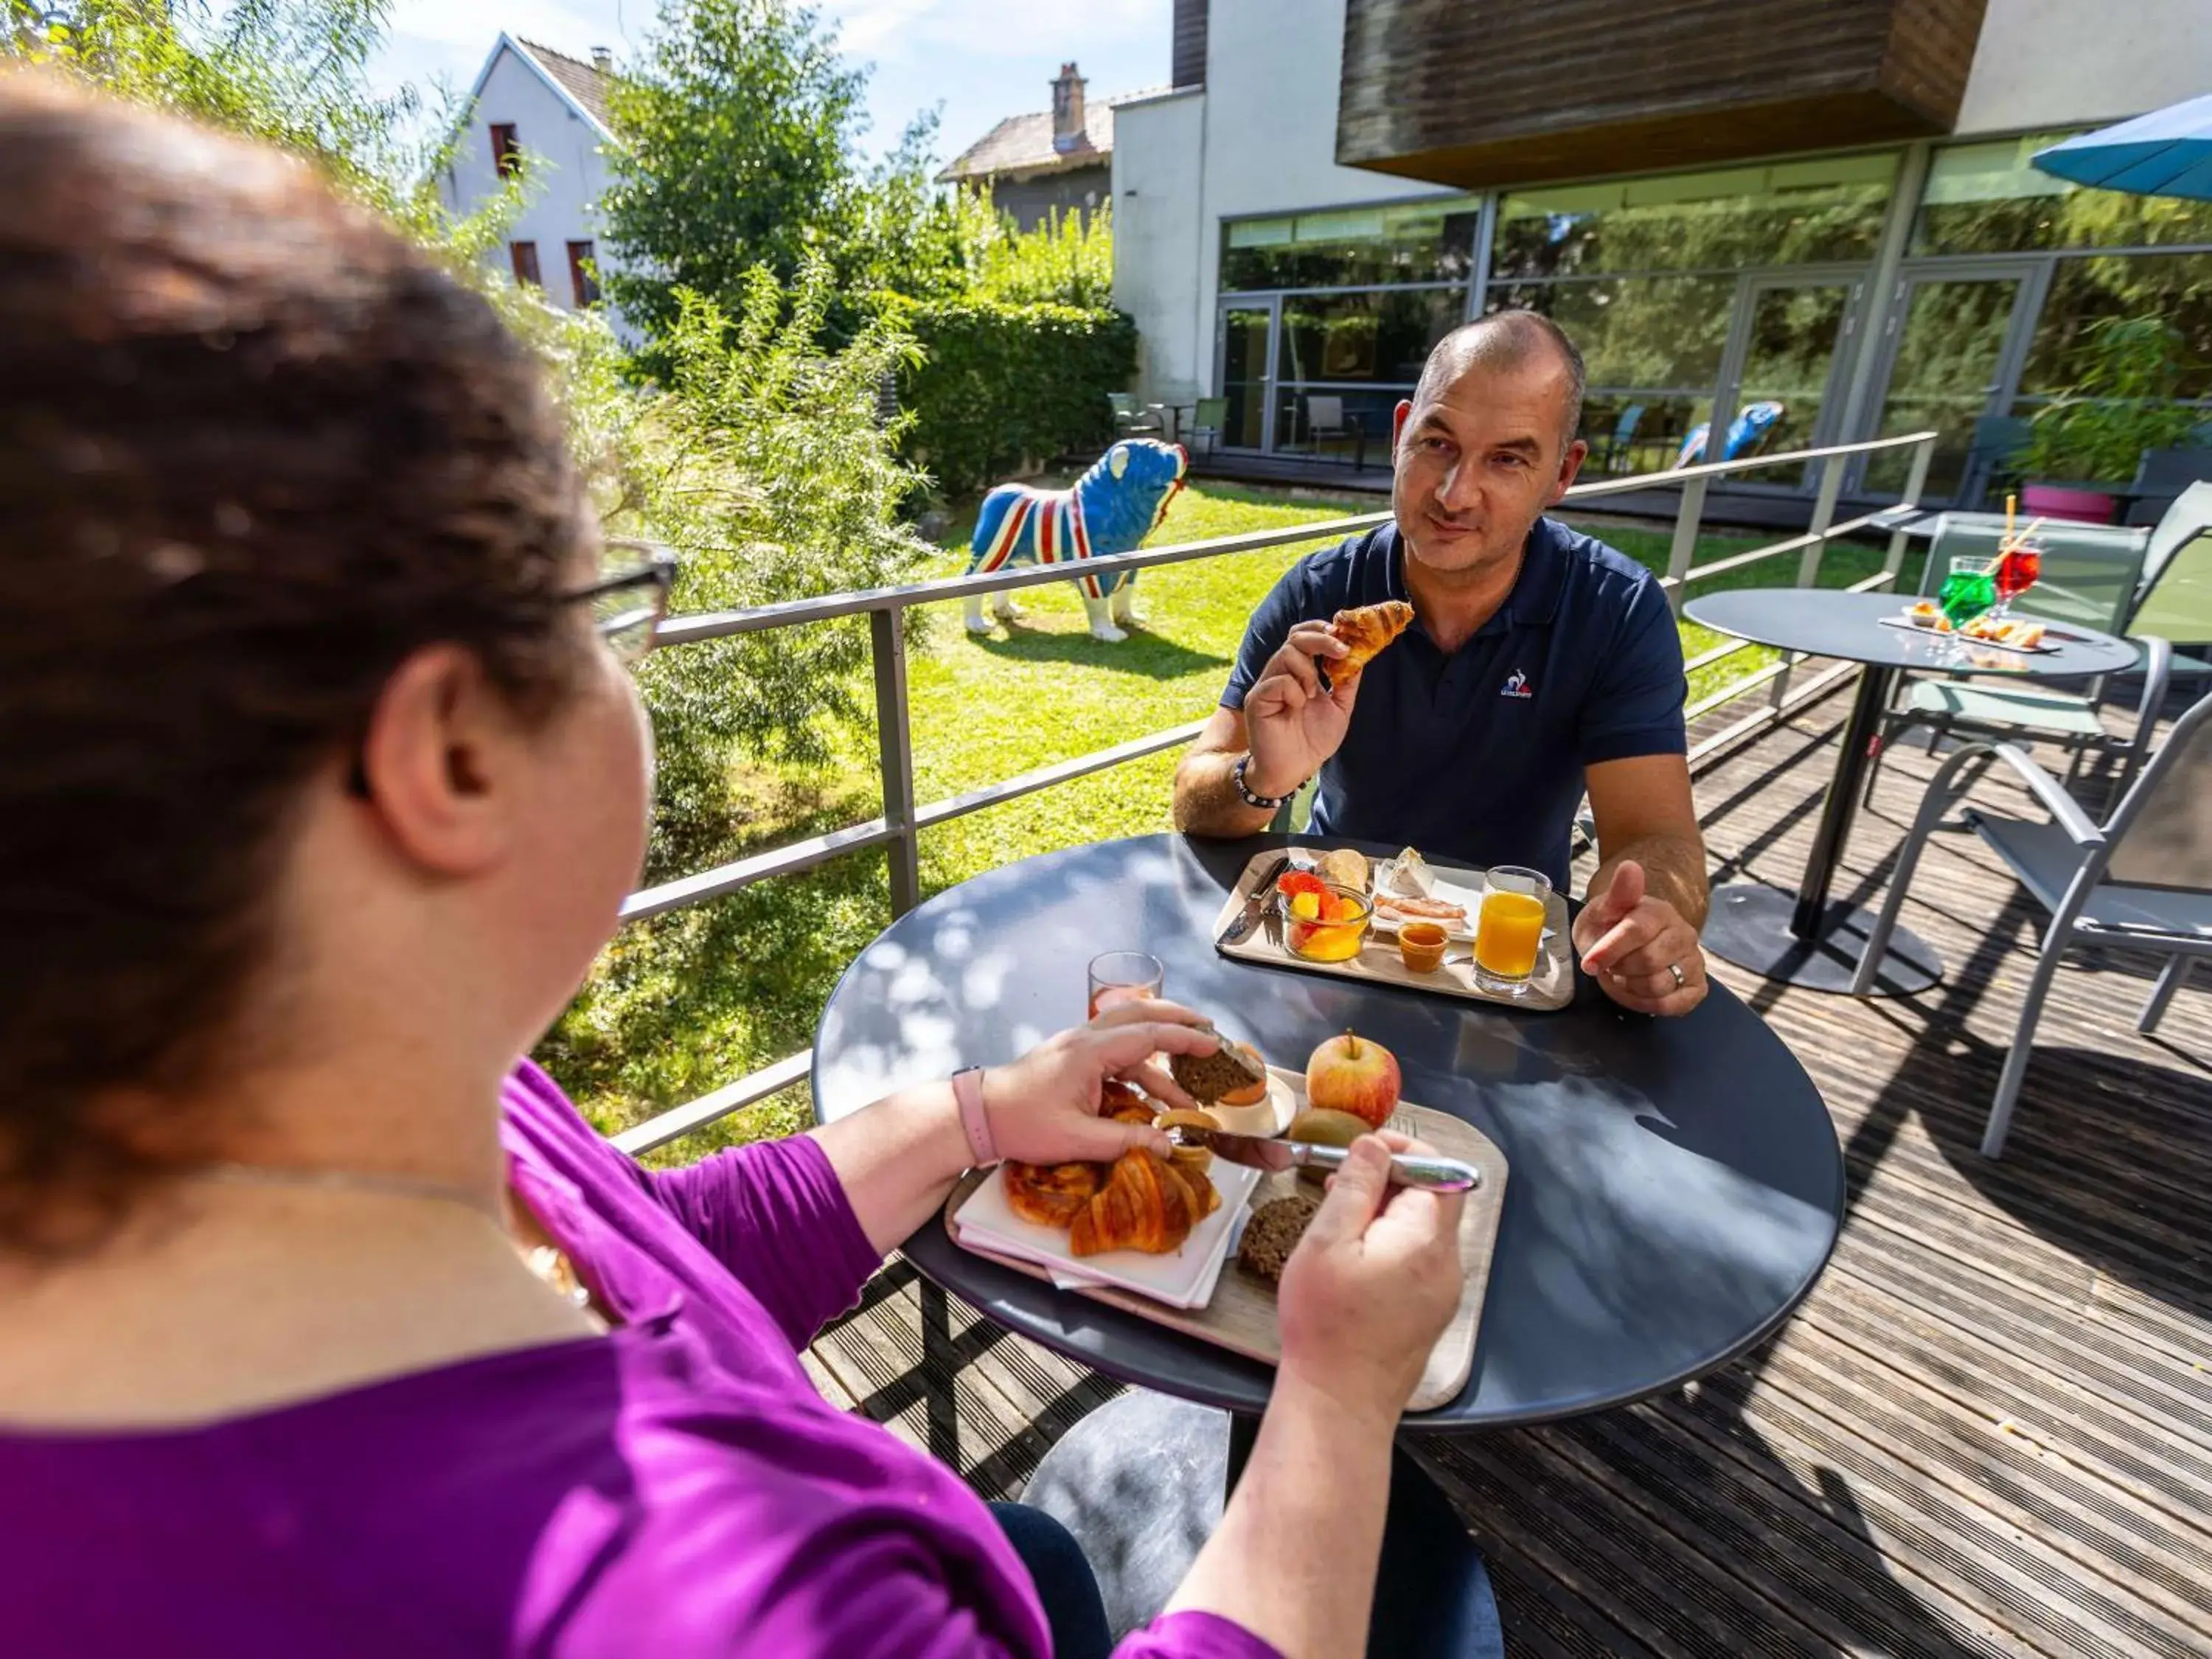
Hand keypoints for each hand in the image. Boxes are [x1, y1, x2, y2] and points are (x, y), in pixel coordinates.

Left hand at [980, 999, 1218, 1165]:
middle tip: (1209, 1033)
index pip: (1147, 1034)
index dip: (1184, 1039)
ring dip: (1160, 1059)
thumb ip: (1126, 1141)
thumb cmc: (1023, 1124)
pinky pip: (1116, 1056)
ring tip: (1187, 1096)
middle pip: (1140, 1015)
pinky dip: (1140, 1071)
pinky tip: (1154, 1100)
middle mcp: (1086, 1038)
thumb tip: (1168, 1147)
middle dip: (1177, 1022)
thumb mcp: (1077, 1139)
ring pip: (1129, 1037)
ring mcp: (1079, 1046)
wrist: (981, 1116)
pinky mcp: (1074, 1060)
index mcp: (1089, 1051)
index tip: (1214, 1044)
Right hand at [1242, 621, 1355, 799]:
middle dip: (1321, 639)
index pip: (1303, 636)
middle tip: (1341, 650)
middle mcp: (1280, 674)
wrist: (1293, 771)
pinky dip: (1294, 691)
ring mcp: (1267, 686)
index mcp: (1298, 672)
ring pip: (1286, 655)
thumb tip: (1358, 655)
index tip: (1343, 633)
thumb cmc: (1312, 742)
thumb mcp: (1339, 709)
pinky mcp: (1257, 701)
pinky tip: (1298, 707)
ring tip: (1314, 694)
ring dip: (1308, 671)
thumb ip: (1346, 683)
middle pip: (1295, 637)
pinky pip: (1277, 682)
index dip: (1321, 629)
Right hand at [1275, 1132, 1464, 1424]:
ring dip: (1386, 1213)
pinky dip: (1391, 1245)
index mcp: (1426, 1238)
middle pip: (1434, 1197)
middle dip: (1389, 1180)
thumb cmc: (1326, 1324)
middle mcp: (1448, 1262)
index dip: (1402, 1148)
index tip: (1360, 1151)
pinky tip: (1353, 1261)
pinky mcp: (1431, 1313)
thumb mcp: (1327, 1242)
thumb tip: (1373, 1145)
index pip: (1438, 1168)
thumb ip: (1355, 1186)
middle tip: (1338, 1185)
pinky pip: (1419, 1260)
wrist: (1340, 1404)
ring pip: (1424, 1229)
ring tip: (1339, 1225)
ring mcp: (1444, 1291)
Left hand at [1574, 860, 1707, 1016]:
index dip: (1610, 950)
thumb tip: (1630, 867)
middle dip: (1619, 969)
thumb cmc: (1612, 927)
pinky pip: (1670, 1004)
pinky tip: (1635, 990)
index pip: (1637, 931)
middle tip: (1609, 964)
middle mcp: (1683, 935)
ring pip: (1658, 986)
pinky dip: (1645, 1003)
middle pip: (1648, 962)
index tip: (1589, 962)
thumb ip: (1618, 893)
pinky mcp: (1696, 986)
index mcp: (1660, 911)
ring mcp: (1693, 960)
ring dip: (1629, 987)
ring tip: (1621, 975)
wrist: (1628, 943)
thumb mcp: (1603, 909)